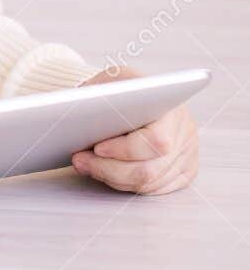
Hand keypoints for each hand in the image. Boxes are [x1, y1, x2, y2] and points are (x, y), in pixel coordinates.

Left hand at [71, 65, 198, 194]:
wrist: (141, 94)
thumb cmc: (124, 88)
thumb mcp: (111, 80)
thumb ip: (99, 95)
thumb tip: (81, 113)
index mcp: (172, 108)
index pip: (156, 140)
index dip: (125, 149)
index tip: (97, 147)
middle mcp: (184, 133)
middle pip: (150, 169)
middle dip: (109, 168)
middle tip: (80, 160)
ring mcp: (187, 156)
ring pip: (148, 183)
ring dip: (112, 178)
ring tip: (85, 165)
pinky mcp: (184, 173)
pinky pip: (153, 189)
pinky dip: (125, 183)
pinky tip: (105, 172)